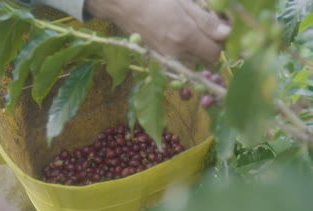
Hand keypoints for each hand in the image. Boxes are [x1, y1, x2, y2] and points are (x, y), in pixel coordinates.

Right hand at [86, 0, 230, 64]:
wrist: (124, 7)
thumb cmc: (154, 0)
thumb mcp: (184, 3)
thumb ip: (206, 21)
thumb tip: (227, 33)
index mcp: (185, 37)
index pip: (216, 53)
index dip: (221, 41)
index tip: (218, 28)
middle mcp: (177, 53)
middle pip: (206, 61)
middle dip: (211, 47)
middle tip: (206, 29)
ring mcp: (167, 59)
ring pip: (194, 63)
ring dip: (199, 52)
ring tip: (191, 32)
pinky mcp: (159, 60)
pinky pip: (181, 63)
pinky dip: (186, 55)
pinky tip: (179, 38)